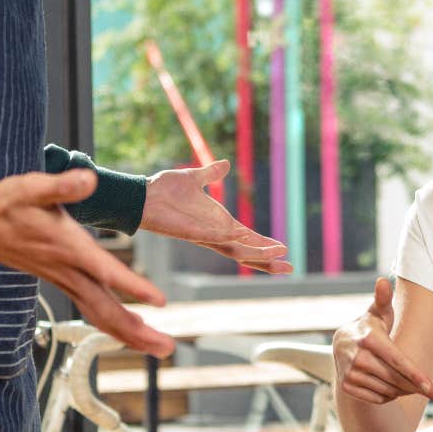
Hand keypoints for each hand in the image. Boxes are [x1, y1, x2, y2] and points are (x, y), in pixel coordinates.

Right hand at [0, 169, 175, 356]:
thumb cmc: (8, 204)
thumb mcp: (32, 187)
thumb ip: (62, 185)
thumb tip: (88, 179)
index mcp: (67, 247)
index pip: (105, 271)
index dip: (132, 286)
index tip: (159, 301)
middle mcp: (68, 271)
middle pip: (106, 310)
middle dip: (138, 331)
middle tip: (167, 347)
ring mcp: (65, 281)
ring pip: (100, 317)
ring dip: (131, 335)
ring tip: (160, 347)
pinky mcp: (64, 284)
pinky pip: (93, 312)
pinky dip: (114, 326)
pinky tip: (133, 332)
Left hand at [139, 160, 291, 273]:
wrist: (142, 194)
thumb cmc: (164, 189)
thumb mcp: (194, 178)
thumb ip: (211, 174)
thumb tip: (226, 164)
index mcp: (218, 223)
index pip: (247, 239)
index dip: (265, 244)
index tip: (284, 249)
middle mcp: (214, 233)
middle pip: (246, 253)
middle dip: (268, 259)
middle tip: (290, 267)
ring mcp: (204, 235)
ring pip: (236, 251)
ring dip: (258, 253)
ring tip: (279, 254)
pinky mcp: (193, 233)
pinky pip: (217, 240)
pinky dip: (234, 241)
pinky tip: (250, 242)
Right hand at [331, 278, 432, 405]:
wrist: (341, 344)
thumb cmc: (369, 327)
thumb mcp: (378, 313)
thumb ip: (383, 299)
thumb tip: (383, 281)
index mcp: (369, 338)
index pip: (398, 361)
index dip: (417, 376)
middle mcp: (357, 357)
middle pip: (396, 379)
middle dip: (417, 387)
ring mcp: (350, 373)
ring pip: (389, 391)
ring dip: (403, 390)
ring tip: (406, 381)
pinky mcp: (346, 386)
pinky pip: (378, 398)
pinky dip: (389, 395)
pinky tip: (390, 385)